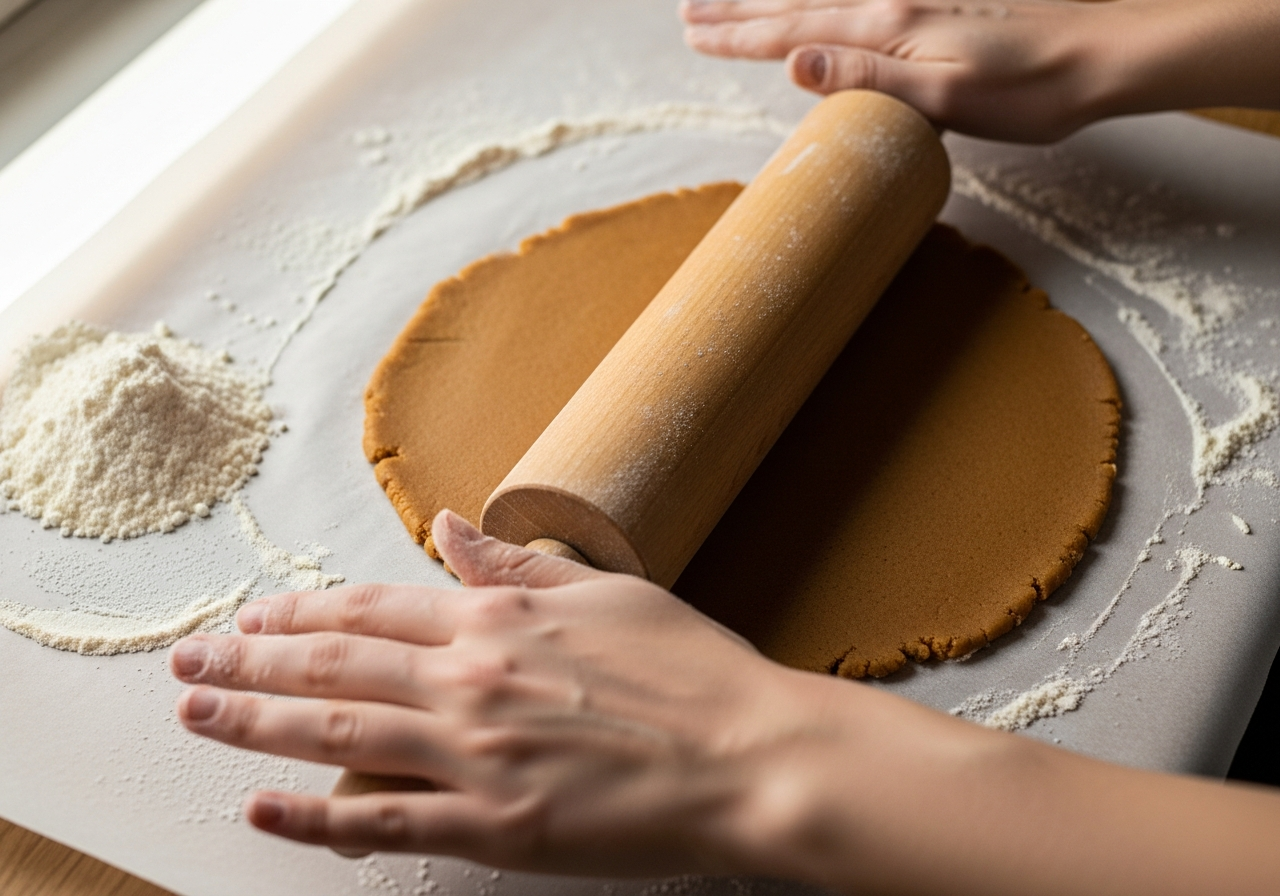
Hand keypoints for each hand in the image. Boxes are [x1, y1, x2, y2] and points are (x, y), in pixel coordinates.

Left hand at [169, 511, 818, 876]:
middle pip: (334, 661)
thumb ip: (516, 562)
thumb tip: (449, 526)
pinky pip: (384, 820)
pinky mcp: (495, 824)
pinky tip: (262, 809)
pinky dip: (314, 816)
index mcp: (500, 617)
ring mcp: (476, 753)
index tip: (254, 616)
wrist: (749, 755)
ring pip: (337, 729)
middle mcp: (472, 677)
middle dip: (250, 659)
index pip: (372, 606)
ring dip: (255, 720)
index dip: (302, 611)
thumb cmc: (691, 670)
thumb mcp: (607, 588)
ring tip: (195, 713)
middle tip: (188, 661)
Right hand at [680, 0, 1279, 141]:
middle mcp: (895, 2)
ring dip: (775, 0)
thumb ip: (867, 77)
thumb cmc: (1031, 89)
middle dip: (741, 10)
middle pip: (800, 4)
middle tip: (691, 13)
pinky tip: (822, 5)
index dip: (740, 35)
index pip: (794, 32)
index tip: (695, 35)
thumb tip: (794, 63)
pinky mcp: (942, 6)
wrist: (1105, 53)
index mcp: (889, 26)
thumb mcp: (945, 96)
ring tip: (735, 2)